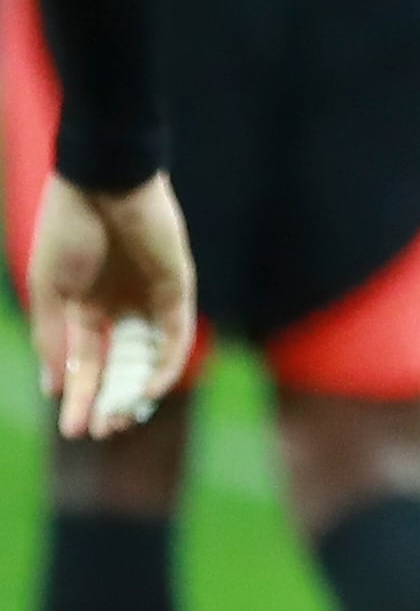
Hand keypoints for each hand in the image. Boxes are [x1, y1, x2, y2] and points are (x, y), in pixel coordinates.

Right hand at [27, 173, 195, 438]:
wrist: (103, 180)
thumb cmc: (69, 227)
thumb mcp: (52, 290)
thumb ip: (56, 339)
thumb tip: (56, 388)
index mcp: (87, 306)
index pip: (87, 363)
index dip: (80, 396)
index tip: (72, 429)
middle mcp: (121, 306)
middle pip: (120, 366)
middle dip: (111, 400)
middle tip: (102, 430)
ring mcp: (150, 297)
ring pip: (149, 357)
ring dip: (137, 390)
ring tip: (121, 418)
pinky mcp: (176, 287)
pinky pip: (175, 335)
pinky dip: (166, 365)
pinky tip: (149, 390)